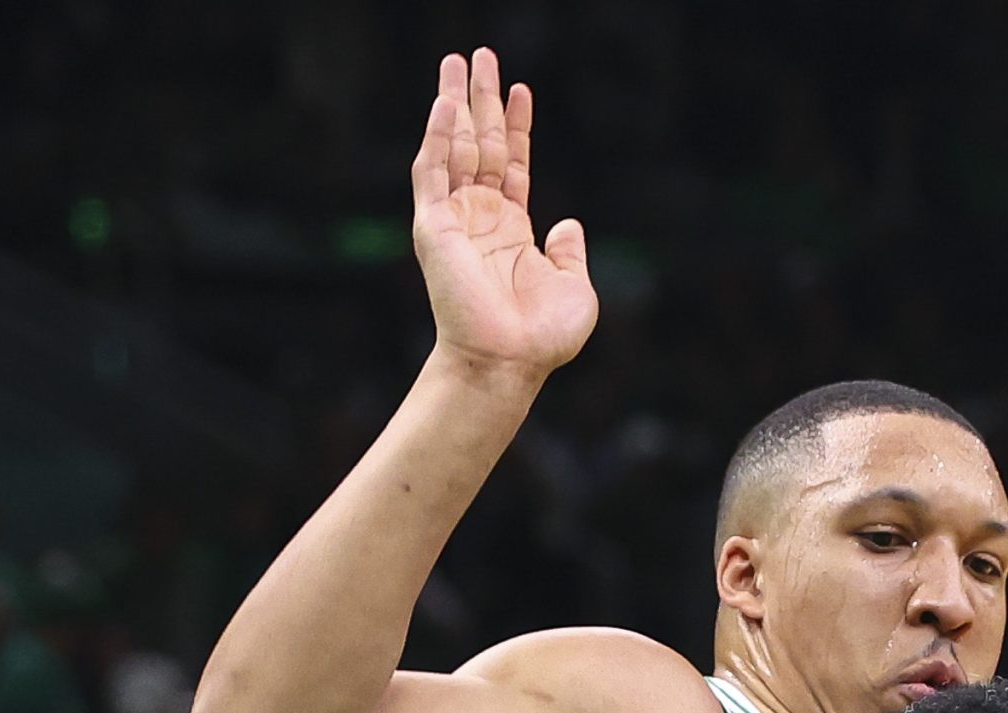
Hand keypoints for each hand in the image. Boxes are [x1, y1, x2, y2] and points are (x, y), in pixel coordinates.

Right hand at [411, 49, 595, 378]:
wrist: (508, 361)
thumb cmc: (541, 337)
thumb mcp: (575, 288)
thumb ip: (571, 252)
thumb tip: (568, 222)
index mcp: (511, 231)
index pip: (512, 164)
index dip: (516, 127)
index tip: (521, 89)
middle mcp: (481, 219)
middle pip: (480, 144)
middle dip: (481, 100)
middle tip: (480, 56)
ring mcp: (456, 220)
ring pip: (453, 146)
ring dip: (454, 103)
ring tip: (457, 61)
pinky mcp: (434, 227)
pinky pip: (431, 172)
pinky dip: (435, 136)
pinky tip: (443, 102)